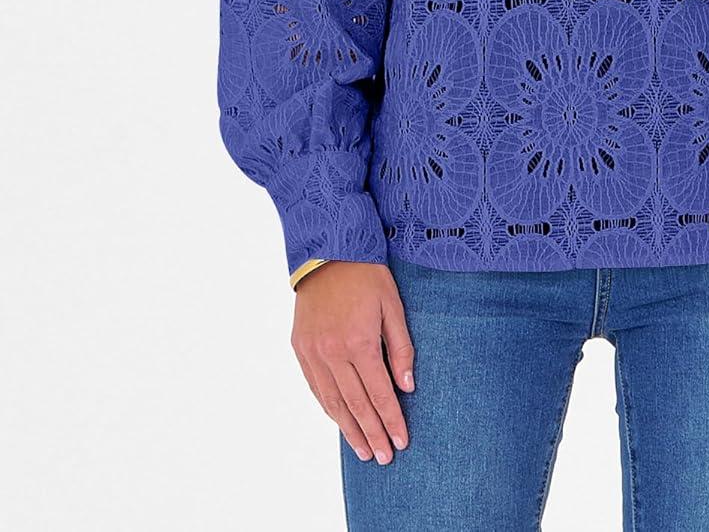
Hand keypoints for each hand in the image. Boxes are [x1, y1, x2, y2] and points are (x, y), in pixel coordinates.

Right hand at [290, 261, 415, 463]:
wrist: (327, 251)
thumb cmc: (366, 275)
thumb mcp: (392, 305)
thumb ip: (401, 348)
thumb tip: (408, 386)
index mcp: (360, 342)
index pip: (380, 394)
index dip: (391, 420)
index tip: (401, 441)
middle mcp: (333, 353)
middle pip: (356, 404)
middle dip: (372, 434)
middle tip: (384, 458)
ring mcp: (313, 352)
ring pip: (332, 402)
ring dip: (349, 429)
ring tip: (363, 450)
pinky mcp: (300, 347)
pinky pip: (315, 387)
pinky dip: (328, 407)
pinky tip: (339, 421)